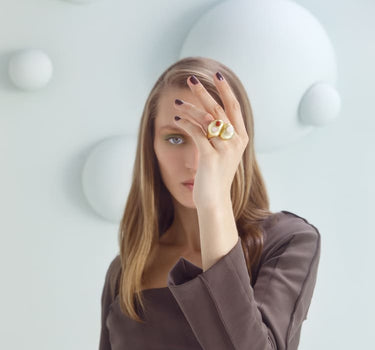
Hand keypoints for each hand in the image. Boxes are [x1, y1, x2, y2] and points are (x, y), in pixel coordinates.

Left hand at [173, 73, 248, 208]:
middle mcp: (235, 141)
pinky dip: (185, 124)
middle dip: (204, 92)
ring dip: (189, 108)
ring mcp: (224, 149)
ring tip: (177, 103)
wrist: (215, 200)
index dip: (225, 89)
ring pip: (205, 119)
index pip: (233, 107)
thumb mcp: (223, 152)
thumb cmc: (216, 175)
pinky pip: (196, 133)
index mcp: (240, 137)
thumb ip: (220, 133)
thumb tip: (209, 113)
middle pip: (218, 108)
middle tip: (191, 79)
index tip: (216, 75)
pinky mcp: (211, 157)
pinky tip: (176, 120)